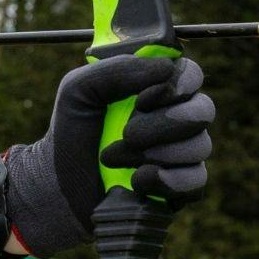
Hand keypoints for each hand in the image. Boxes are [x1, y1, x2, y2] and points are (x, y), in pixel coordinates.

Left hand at [6, 55, 213, 256]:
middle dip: (162, 124)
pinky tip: (138, 182)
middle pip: (203, 111)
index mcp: (155, 92)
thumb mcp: (78, 91)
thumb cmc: (70, 135)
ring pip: (199, 146)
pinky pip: (196, 182)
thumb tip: (167, 68)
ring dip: (155, 153)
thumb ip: (116, 69)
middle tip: (126, 134)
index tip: (144, 99)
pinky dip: (167, 181)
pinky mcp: (179, 190)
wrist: (55, 188)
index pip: (191, 76)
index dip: (178, 84)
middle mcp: (174, 122)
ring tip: (114, 159)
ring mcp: (180, 156)